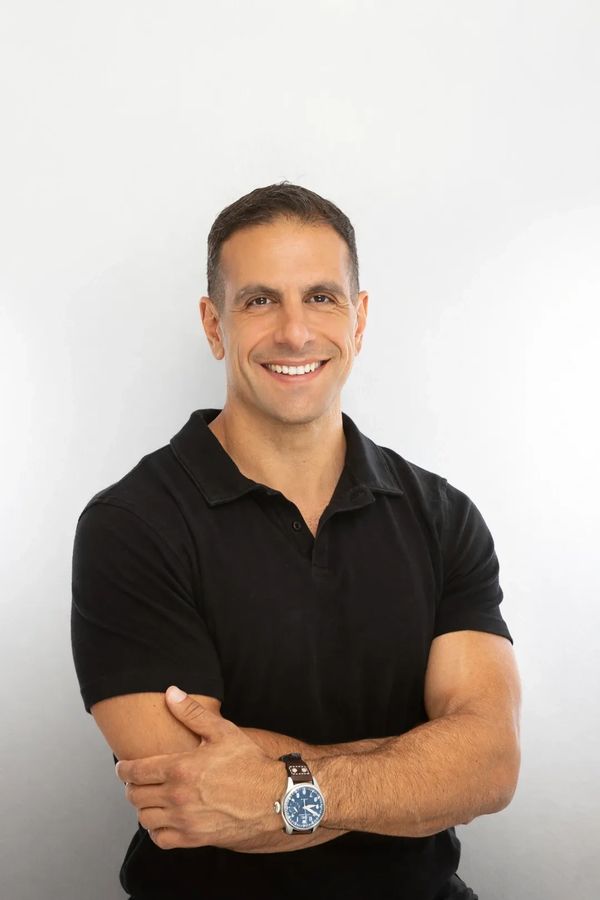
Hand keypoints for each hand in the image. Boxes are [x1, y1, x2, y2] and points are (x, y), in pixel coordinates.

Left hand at [115, 686, 281, 849]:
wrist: (274, 798)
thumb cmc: (249, 763)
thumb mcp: (223, 731)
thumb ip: (192, 713)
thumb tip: (171, 693)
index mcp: (180, 768)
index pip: (134, 771)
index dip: (124, 768)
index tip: (124, 766)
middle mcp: (178, 796)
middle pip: (134, 795)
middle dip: (132, 786)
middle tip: (139, 780)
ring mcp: (184, 820)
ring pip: (144, 817)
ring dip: (143, 807)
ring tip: (151, 797)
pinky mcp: (193, 838)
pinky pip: (159, 838)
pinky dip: (155, 829)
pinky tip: (163, 818)